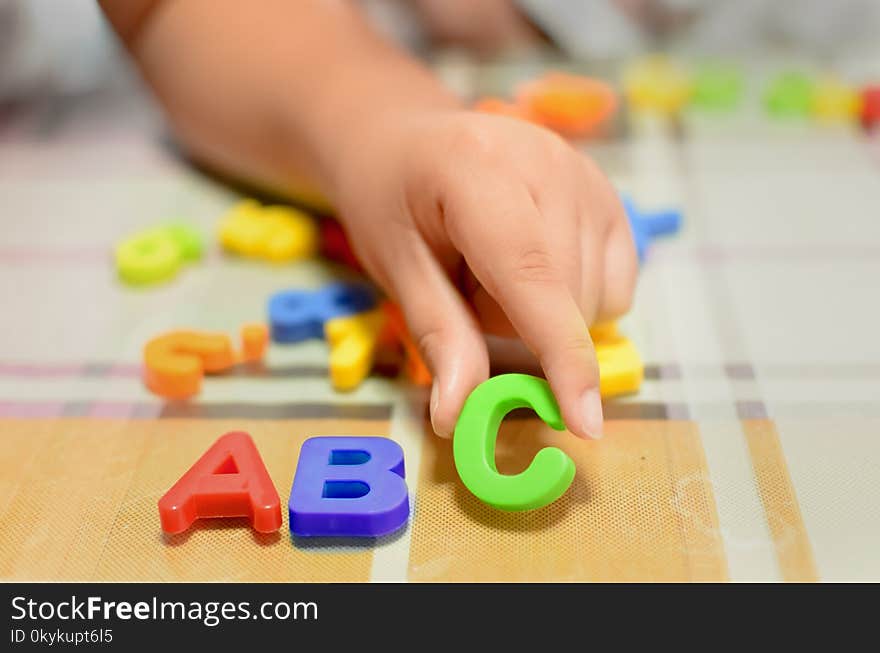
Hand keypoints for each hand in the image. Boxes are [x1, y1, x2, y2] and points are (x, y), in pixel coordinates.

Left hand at [331, 109, 637, 438]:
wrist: (410, 144)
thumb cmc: (392, 204)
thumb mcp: (395, 268)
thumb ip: (437, 337)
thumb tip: (457, 416)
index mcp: (478, 170)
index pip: (532, 274)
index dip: (560, 352)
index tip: (584, 422)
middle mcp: (548, 160)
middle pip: (564, 298)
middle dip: (513, 326)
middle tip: (464, 287)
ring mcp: (587, 173)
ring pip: (593, 300)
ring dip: (542, 314)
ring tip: (494, 269)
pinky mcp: (610, 193)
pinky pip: (615, 286)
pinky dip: (576, 301)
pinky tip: (534, 268)